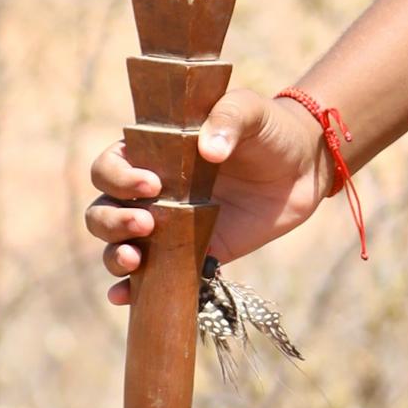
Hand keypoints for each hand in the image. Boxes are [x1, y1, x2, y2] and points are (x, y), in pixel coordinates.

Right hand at [83, 86, 328, 304]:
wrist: (304, 166)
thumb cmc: (268, 129)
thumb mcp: (249, 110)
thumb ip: (227, 117)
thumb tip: (209, 150)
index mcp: (153, 154)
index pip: (110, 167)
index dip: (119, 177)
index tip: (153, 183)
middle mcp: (151, 192)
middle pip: (102, 210)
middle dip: (111, 221)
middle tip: (145, 222)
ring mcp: (168, 226)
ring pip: (117, 245)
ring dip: (115, 255)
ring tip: (135, 258)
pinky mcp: (192, 255)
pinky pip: (153, 277)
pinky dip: (130, 290)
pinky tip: (124, 297)